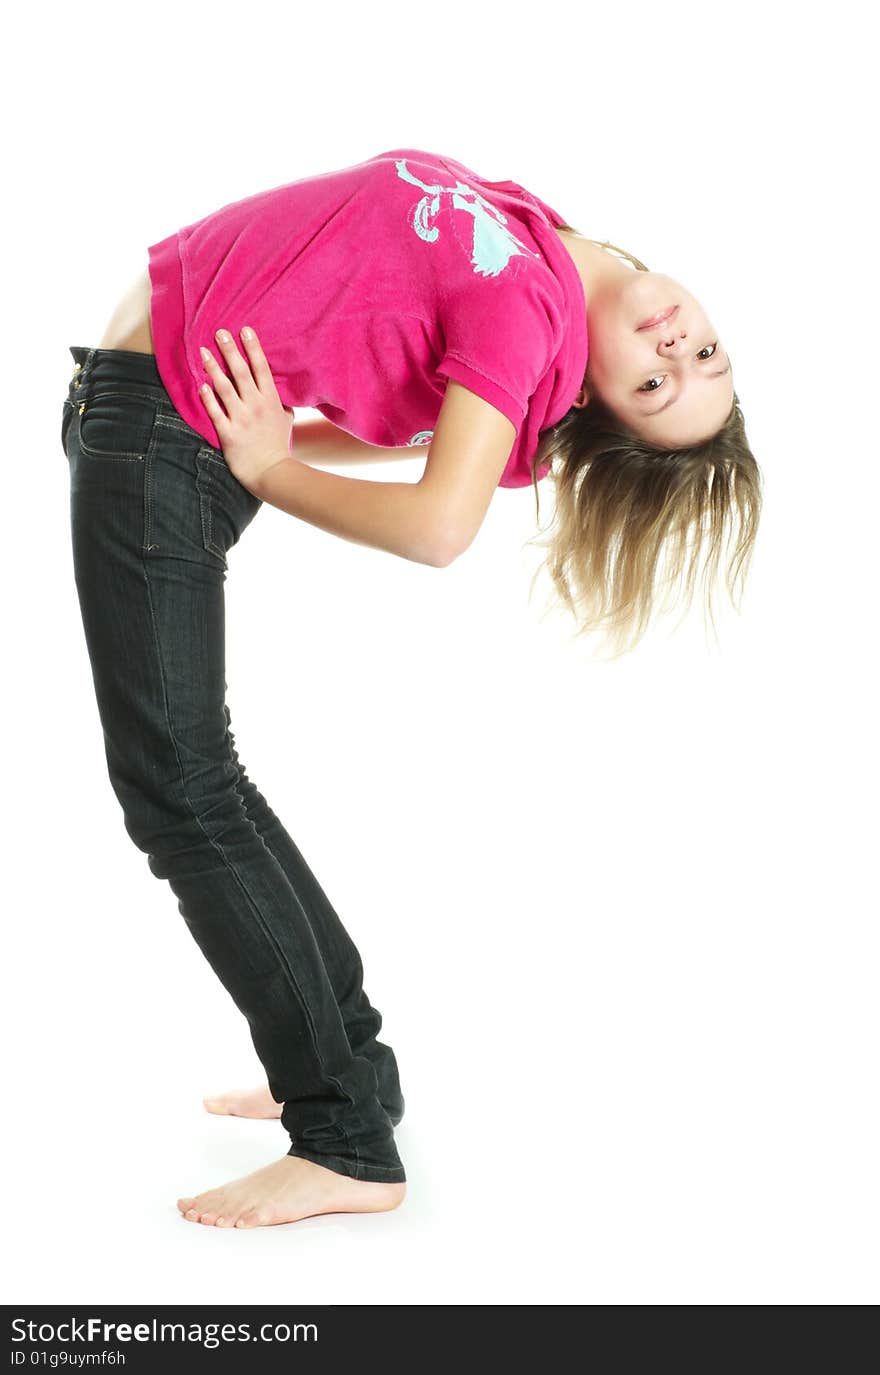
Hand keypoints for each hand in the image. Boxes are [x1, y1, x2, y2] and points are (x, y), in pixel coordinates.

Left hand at [198, 327, 292, 491]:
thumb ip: (283, 406)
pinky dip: (207, 398)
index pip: (261, 368)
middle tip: (219, 332)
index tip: (244, 330)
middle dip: (229, 350)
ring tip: (203, 352)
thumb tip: (283, 397)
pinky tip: (201, 385)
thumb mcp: (287, 422)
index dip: (253, 348)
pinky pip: (215, 411)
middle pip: (241, 372)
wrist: (272, 472)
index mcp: (271, 401)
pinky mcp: (229, 433)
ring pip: (225, 388)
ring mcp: (242, 418)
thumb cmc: (278, 446)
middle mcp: (256, 405)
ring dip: (213, 368)